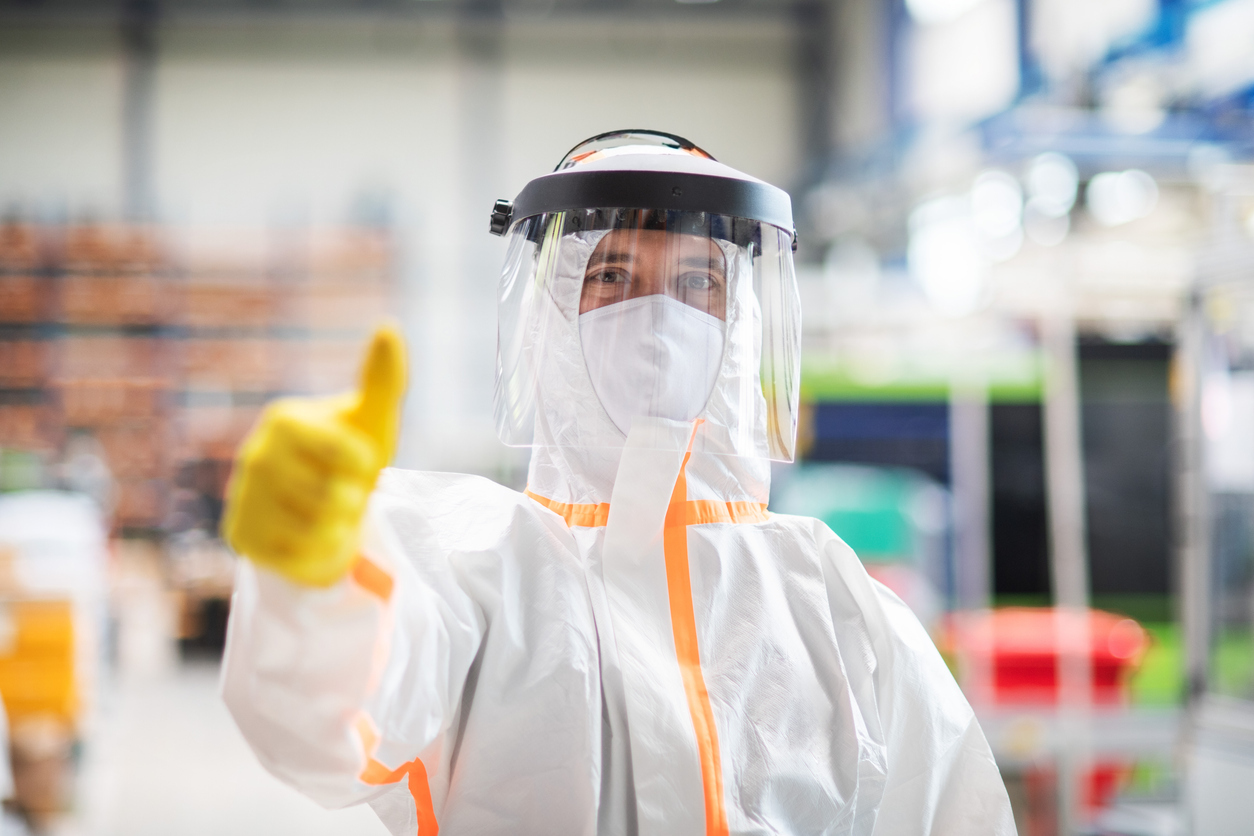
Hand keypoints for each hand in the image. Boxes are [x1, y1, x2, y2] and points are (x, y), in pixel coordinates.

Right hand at [221, 324, 406, 586]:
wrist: (321, 512)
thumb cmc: (351, 459)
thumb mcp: (373, 421)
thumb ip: (384, 378)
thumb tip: (389, 325)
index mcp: (284, 419)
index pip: (350, 457)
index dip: (365, 467)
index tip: (356, 462)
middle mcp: (254, 455)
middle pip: (333, 498)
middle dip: (351, 503)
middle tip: (341, 494)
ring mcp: (243, 498)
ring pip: (317, 531)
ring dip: (337, 530)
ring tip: (327, 515)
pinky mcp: (240, 539)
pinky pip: (298, 559)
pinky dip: (317, 555)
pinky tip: (308, 537)